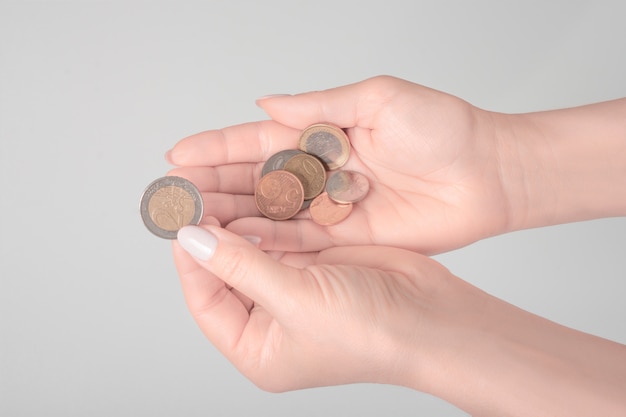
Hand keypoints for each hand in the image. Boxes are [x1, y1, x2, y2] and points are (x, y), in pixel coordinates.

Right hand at [167, 76, 510, 253]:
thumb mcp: (379, 100)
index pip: (257, 140)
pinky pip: (300, 242)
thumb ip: (320, 108)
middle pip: (255, 180)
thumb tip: (265, 104)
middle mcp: (321, 170)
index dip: (217, 147)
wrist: (489, 175)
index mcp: (323, 132)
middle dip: (214, 186)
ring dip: (233, 217)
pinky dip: (269, 243)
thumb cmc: (442, 129)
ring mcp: (331, 206)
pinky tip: (237, 244)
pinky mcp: (348, 235)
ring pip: (271, 213)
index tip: (178, 155)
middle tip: (175, 195)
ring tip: (194, 222)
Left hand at [173, 224, 625, 415]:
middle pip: (225, 268)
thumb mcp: (294, 301)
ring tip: (215, 182)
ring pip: (251, 246)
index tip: (180, 215)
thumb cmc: (368, 330)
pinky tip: (253, 187)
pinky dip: (268, 212)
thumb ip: (240, 266)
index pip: (205, 297)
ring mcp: (293, 288)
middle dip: (210, 231)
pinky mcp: (315, 262)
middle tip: (190, 191)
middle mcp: (270, 318)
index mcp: (256, 345)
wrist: (431, 318)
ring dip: (236, 216)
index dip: (191, 256)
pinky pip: (281, 233)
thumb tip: (191, 237)